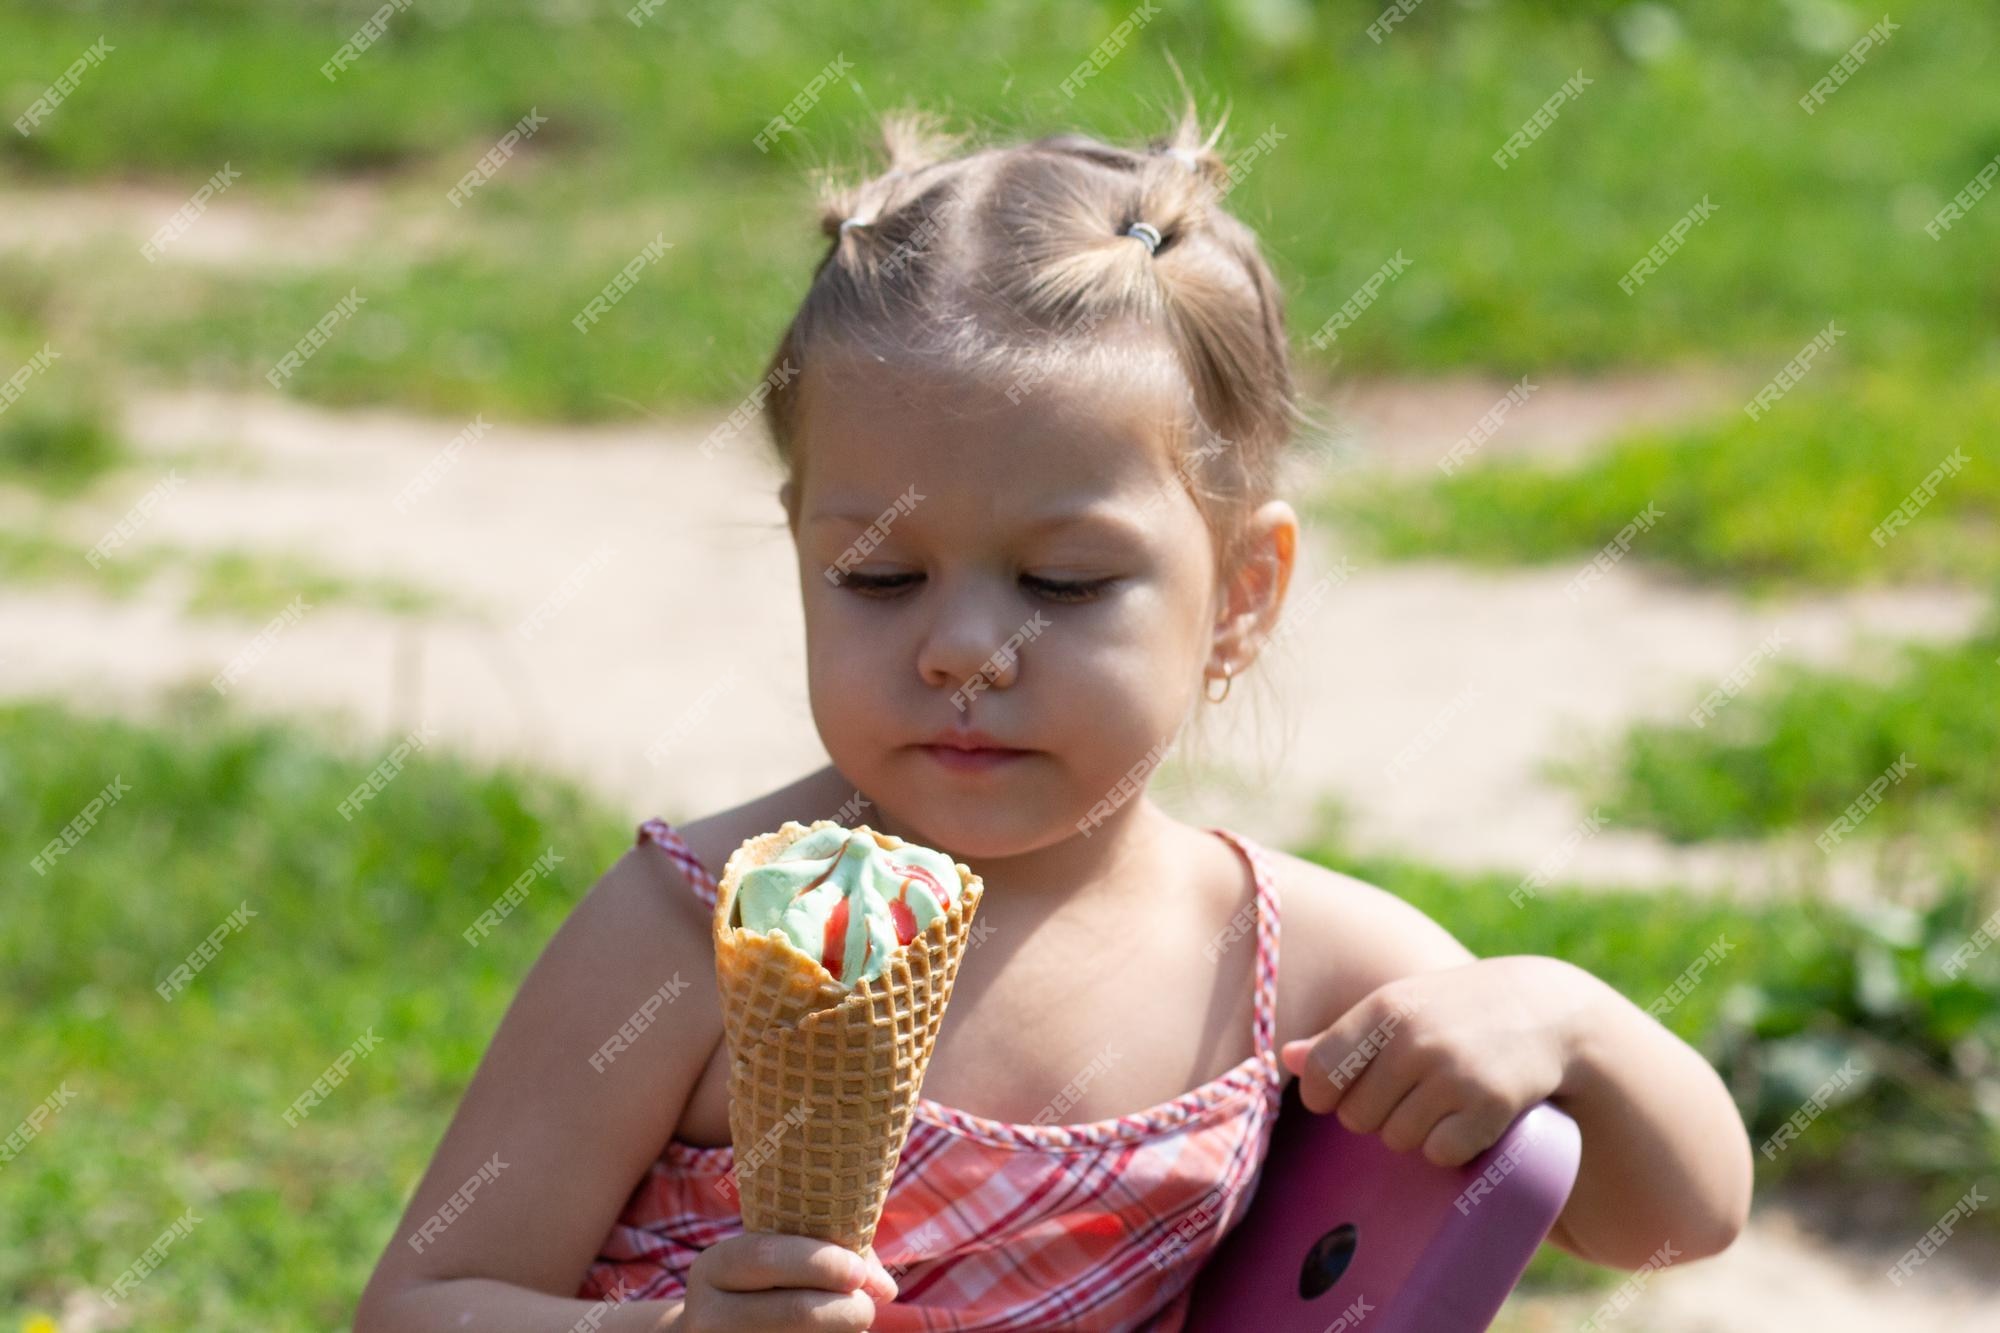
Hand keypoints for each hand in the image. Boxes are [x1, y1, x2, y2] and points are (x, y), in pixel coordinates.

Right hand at [678, 1231, 897, 1331]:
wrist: (718, 1331)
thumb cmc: (764, 1286)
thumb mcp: (778, 1260)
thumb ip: (830, 1256)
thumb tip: (885, 1288)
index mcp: (714, 1267)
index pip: (768, 1257)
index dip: (821, 1262)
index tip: (858, 1272)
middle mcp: (707, 1314)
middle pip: (793, 1311)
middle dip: (846, 1308)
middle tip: (867, 1307)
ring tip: (856, 1326)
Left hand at [1279, 955, 1590, 1167]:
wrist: (1545, 1010)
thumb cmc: (1452, 1010)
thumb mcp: (1397, 1008)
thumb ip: (1340, 1036)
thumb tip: (1286, 1058)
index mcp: (1383, 1010)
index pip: (1320, 1075)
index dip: (1325, 1093)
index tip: (1346, 1089)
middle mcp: (1414, 1040)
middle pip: (1357, 1118)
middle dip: (1376, 1114)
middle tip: (1408, 1092)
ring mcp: (1453, 1074)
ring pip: (1397, 1140)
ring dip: (1414, 1132)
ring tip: (1439, 1100)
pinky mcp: (1490, 1106)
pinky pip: (1440, 1154)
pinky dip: (1450, 1147)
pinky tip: (1466, 1118)